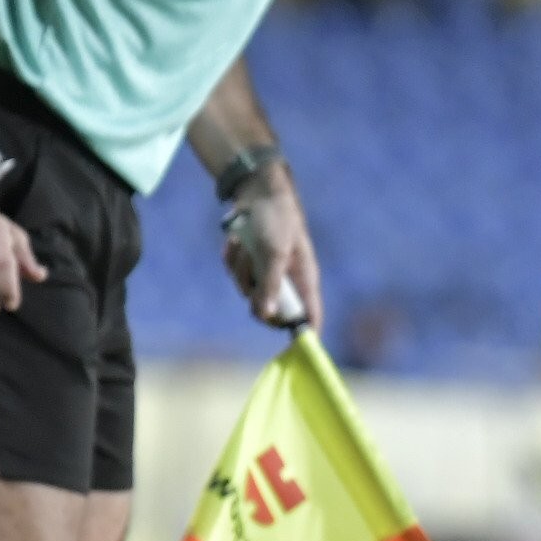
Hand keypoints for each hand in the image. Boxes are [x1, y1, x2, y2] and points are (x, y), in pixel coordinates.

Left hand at [220, 172, 322, 331]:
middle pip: (269, 311)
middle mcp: (286, 281)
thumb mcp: (274, 252)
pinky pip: (233, 273)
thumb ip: (270, 285)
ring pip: (245, 290)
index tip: (294, 349)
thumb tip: (265, 315)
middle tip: (252, 280)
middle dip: (255, 293)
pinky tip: (237, 239)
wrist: (257, 190)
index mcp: (303, 279)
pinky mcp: (247, 263)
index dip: (303, 334)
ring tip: (246, 243)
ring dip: (241, 267)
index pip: (309, 316)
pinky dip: (232, 257)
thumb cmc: (276, 219)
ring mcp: (265, 273)